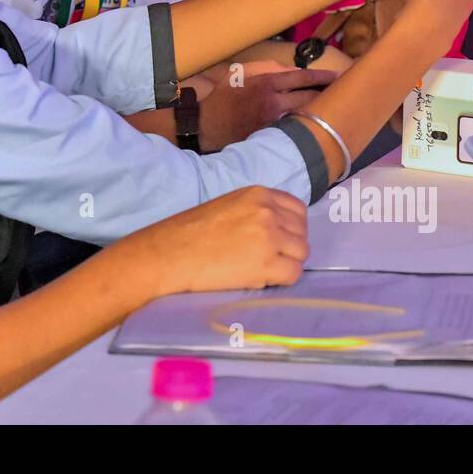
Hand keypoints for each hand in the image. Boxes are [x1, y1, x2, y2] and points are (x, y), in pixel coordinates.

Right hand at [120, 185, 308, 293]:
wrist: (170, 253)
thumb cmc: (190, 231)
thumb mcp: (228, 205)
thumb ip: (256, 211)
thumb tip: (278, 228)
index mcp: (258, 194)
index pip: (298, 210)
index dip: (292, 228)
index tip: (280, 239)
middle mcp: (268, 212)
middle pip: (302, 233)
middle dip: (290, 247)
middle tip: (269, 258)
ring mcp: (269, 237)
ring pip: (301, 254)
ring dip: (287, 263)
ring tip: (263, 268)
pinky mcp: (265, 263)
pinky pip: (293, 274)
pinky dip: (281, 279)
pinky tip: (261, 278)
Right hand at [198, 65, 335, 151]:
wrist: (209, 125)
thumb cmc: (225, 96)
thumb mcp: (241, 72)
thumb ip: (266, 67)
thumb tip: (291, 70)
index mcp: (266, 82)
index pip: (302, 77)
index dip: (322, 76)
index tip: (336, 75)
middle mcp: (274, 102)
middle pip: (310, 97)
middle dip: (326, 93)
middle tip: (340, 92)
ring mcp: (275, 121)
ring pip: (305, 113)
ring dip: (318, 110)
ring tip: (331, 107)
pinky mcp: (273, 136)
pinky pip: (294, 127)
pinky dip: (304, 123)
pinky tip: (312, 122)